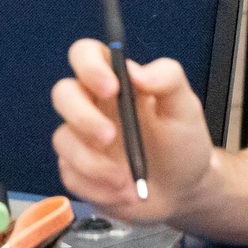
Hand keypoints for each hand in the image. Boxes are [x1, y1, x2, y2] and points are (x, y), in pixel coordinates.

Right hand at [49, 40, 216, 222]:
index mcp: (115, 82)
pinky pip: (70, 175)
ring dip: (94, 164)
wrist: (183, 192)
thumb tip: (138, 72)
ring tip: (127, 180)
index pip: (85, 55)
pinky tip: (122, 192)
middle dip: (83, 117)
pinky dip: (97, 187)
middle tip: (109, 136)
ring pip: (62, 140)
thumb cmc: (181, 145)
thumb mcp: (185, 109)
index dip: (89, 65)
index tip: (111, 86)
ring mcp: (81, 139)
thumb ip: (168, 79)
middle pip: (63, 94)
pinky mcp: (76, 170)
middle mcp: (92, 106)